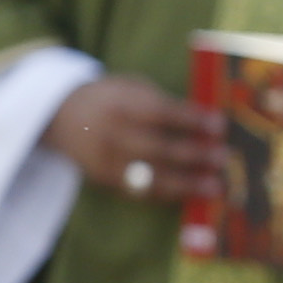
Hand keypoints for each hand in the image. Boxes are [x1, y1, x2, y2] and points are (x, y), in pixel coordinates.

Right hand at [40, 74, 230, 204]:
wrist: (60, 117)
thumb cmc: (110, 99)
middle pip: (158, 148)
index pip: (161, 113)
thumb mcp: (131, 88)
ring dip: (186, 183)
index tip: (219, 125)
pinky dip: (168, 194)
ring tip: (214, 187)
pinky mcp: (106, 180)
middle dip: (194, 155)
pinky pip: (141, 191)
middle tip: (221, 158)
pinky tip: (189, 194)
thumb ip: (162, 102)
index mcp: (120, 104)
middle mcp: (112, 134)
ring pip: (150, 177)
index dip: (191, 120)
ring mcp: (107, 161)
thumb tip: (205, 122)